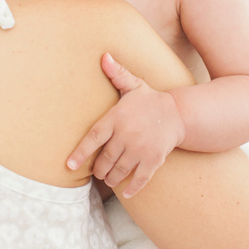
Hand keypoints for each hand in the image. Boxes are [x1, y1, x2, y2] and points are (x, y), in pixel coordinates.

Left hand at [67, 53, 185, 196]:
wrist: (178, 113)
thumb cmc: (150, 100)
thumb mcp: (133, 85)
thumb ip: (117, 74)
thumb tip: (104, 56)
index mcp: (117, 118)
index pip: (93, 137)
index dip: (80, 153)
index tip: (69, 166)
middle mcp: (126, 135)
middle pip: (104, 160)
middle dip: (98, 170)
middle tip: (97, 171)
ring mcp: (140, 149)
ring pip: (118, 172)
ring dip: (111, 179)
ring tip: (109, 178)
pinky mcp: (153, 160)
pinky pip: (139, 179)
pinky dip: (132, 189)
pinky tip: (126, 192)